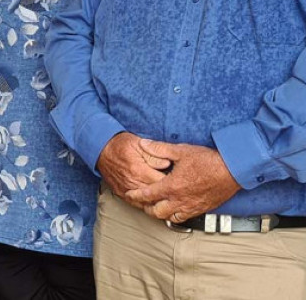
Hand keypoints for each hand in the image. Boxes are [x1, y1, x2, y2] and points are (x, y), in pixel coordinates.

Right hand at [96, 132, 171, 203]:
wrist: (100, 148)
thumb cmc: (120, 144)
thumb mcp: (139, 144)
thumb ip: (154, 155)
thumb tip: (167, 164)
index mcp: (139, 170)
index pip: (161, 183)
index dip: (173, 183)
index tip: (180, 181)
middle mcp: (132, 182)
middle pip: (155, 196)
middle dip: (167, 196)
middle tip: (177, 193)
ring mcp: (126, 189)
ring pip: (146, 203)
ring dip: (158, 203)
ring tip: (168, 202)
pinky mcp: (121, 193)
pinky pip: (136, 205)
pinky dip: (146, 206)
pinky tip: (154, 204)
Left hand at [124, 140, 240, 221]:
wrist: (233, 170)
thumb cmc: (208, 160)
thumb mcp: (181, 151)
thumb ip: (159, 148)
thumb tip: (144, 144)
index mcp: (172, 186)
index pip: (147, 194)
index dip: (135, 195)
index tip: (128, 194)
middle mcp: (180, 199)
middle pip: (156, 211)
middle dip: (145, 207)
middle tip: (140, 202)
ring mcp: (191, 206)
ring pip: (169, 217)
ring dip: (160, 213)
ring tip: (154, 207)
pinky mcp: (201, 209)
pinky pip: (184, 218)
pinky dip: (175, 216)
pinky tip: (173, 210)